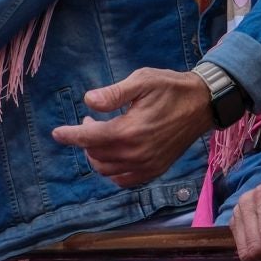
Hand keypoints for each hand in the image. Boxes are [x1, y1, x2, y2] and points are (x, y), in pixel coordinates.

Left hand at [50, 68, 212, 187]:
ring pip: (107, 170)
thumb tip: (88, 101)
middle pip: (95, 155)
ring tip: (100, 138)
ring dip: (96, 156)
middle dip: (85, 141)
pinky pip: (124, 180)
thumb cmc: (171, 88)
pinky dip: (112, 171)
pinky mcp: (155, 170)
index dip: (70, 135)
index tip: (56, 133)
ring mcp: (146, 165)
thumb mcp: (142, 81)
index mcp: (129, 131)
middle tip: (89, 123)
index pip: (89, 138)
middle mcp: (136, 153)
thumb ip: (114, 93)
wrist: (203, 104)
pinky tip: (114, 156)